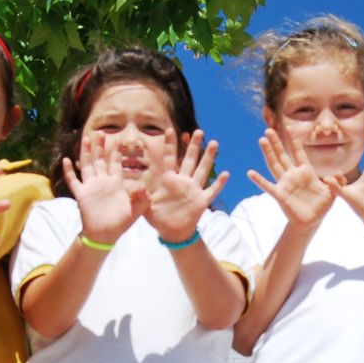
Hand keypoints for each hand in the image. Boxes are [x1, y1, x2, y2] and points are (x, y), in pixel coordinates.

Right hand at [61, 131, 147, 244]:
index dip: (116, 152)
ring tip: (86, 139)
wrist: (105, 236)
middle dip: (100, 146)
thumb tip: (144, 188)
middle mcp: (103, 182)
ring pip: (88, 165)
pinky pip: (74, 181)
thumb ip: (142, 199)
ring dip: (86, 152)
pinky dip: (69, 171)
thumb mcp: (136, 211)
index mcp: (116, 184)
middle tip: (100, 132)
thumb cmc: (120, 224)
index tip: (117, 139)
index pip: (115, 163)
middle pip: (100, 160)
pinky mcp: (82, 195)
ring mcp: (91, 187)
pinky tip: (67, 160)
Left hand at [142, 128, 226, 242]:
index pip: (169, 159)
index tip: (170, 130)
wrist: (171, 232)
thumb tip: (137, 188)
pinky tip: (226, 173)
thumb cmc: (158, 218)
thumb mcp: (145, 207)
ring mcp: (193, 190)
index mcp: (168, 181)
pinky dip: (219, 183)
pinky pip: (211, 191)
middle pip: (189, 160)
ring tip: (214, 143)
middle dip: (193, 146)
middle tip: (199, 131)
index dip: (170, 145)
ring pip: (202, 170)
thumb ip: (141, 196)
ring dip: (208, 158)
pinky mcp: (201, 201)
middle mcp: (182, 182)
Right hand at [245, 127, 337, 227]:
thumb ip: (337, 182)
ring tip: (261, 141)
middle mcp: (293, 175)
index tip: (289, 128)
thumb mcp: (333, 193)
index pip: (299, 152)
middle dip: (276, 142)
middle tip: (269, 129)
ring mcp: (285, 184)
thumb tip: (339, 174)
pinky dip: (259, 180)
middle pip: (283, 155)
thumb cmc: (321, 206)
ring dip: (268, 153)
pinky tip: (250, 173)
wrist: (311, 222)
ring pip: (274, 165)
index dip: (294, 140)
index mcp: (306, 172)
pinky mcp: (280, 195)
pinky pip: (268, 186)